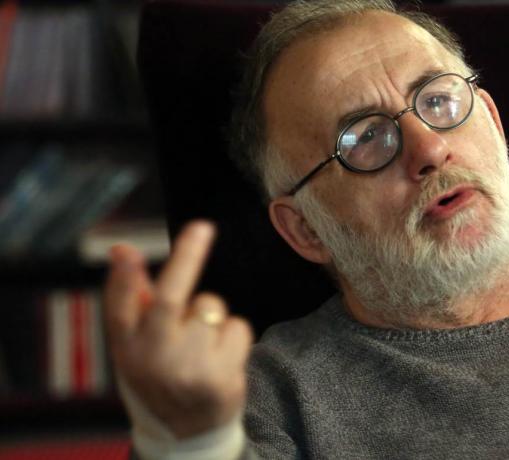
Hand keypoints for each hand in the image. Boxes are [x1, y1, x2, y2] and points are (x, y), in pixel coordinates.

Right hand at [104, 220, 252, 437]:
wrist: (189, 431)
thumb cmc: (162, 371)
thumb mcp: (138, 342)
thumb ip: (132, 296)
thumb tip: (121, 249)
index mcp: (128, 348)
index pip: (120, 309)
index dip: (124, 280)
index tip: (126, 252)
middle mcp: (153, 359)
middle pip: (170, 300)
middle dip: (186, 258)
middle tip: (202, 227)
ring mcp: (188, 370)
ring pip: (211, 307)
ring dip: (213, 315)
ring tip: (204, 345)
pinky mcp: (221, 378)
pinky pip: (237, 327)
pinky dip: (234, 334)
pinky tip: (222, 358)